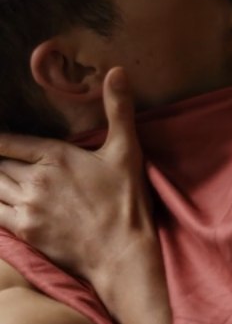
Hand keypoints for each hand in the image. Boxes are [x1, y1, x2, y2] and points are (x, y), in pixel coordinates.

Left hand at [0, 67, 155, 285]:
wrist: (121, 253)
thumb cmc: (125, 201)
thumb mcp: (126, 151)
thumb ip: (118, 109)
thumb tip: (117, 71)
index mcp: (55, 156)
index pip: (8, 141)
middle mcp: (35, 180)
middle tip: (0, 154)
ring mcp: (27, 206)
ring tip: (0, 175)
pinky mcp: (25, 231)